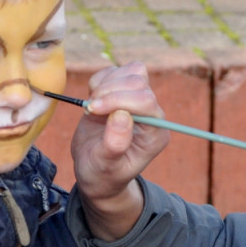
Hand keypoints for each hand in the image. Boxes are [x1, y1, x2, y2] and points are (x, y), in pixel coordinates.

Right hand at [70, 62, 169, 239]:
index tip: (93, 110)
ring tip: (92, 107)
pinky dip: (100, 80)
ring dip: (105, 84)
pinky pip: (116, 71)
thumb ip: (115, 144)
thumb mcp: (106, 167)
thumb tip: (121, 115)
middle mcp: (151, 115)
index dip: (118, 100)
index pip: (145, 101)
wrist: (94, 172)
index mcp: (155, 133)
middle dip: (110, 91)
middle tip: (90, 110)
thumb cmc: (103, 175)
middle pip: (138, 82)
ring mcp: (137, 101)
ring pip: (131, 72)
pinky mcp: (122, 93)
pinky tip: (92, 100)